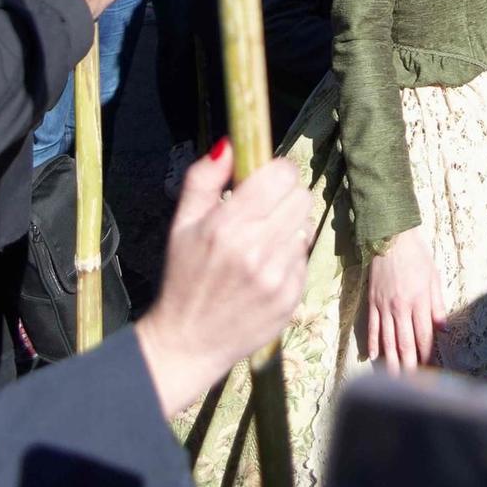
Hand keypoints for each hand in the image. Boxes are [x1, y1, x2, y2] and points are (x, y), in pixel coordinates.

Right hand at [135, 143, 313, 417]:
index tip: (266, 181)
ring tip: (263, 243)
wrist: (187, 342)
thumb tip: (230, 143)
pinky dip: (291, 259)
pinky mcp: (291, 298)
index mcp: (226, 225)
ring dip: (289, 228)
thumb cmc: (183, 277)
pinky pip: (305, 259)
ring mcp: (277, 276)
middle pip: (301, 197)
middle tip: (265, 212)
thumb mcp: (181, 225)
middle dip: (285, 197)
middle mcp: (256, 249)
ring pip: (306, 226)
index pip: (281, 175)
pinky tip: (267, 270)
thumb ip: (203, 179)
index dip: (277, 172)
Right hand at [365, 225, 447, 374]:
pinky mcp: (372, 301)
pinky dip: (373, 343)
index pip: (423, 335)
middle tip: (411, 384)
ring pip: (387, 340)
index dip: (426, 354)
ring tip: (394, 379)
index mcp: (418, 301)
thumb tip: (442, 327)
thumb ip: (437, 304)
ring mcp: (384, 306)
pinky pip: (372, 327)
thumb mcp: (433, 276)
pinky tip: (374, 357)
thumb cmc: (416, 254)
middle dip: (409, 366)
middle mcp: (400, 307)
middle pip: (404, 343)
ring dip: (391, 361)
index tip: (429, 370)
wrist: (390, 235)